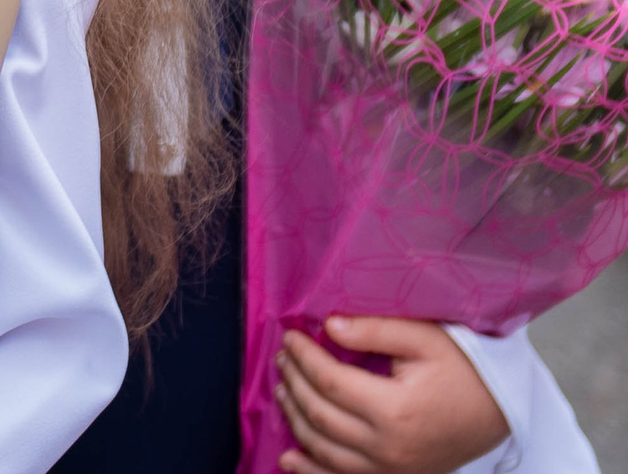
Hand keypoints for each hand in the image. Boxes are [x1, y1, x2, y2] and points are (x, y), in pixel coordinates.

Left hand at [275, 317, 508, 473]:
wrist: (502, 411)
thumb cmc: (465, 370)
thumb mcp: (425, 338)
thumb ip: (375, 330)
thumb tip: (328, 326)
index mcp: (396, 410)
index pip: (330, 382)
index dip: (304, 357)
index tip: (290, 336)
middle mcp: (390, 448)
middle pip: (321, 415)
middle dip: (294, 383)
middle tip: (283, 358)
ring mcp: (393, 470)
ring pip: (324, 450)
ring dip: (295, 420)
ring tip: (283, 391)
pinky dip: (311, 471)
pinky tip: (288, 460)